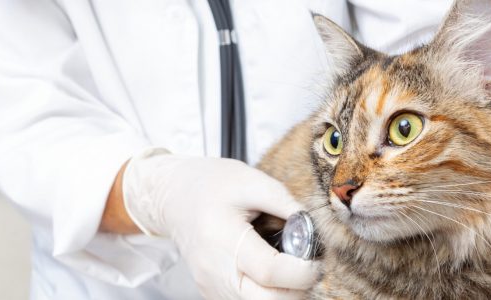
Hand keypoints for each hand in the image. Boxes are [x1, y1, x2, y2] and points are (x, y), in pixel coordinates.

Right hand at [123, 149, 317, 298]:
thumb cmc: (210, 185)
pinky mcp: (212, 294)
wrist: (173, 196)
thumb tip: (316, 230)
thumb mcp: (252, 181)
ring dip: (283, 294)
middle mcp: (214, 271)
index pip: (271, 272)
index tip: (316, 259)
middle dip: (297, 289)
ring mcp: (211, 287)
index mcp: (223, 238)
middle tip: (306, 266)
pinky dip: (267, 294)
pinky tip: (269, 272)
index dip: (303, 270)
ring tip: (286, 266)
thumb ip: (286, 204)